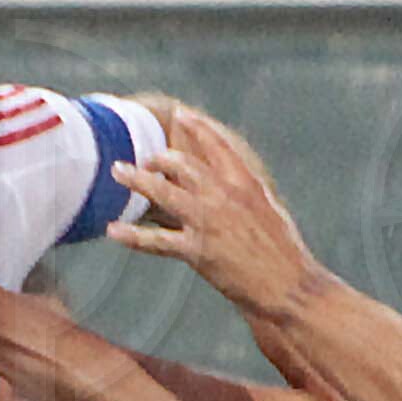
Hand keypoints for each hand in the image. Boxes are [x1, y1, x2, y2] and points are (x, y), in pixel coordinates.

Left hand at [111, 107, 319, 314]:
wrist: (288, 286)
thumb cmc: (284, 254)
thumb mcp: (270, 212)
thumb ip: (248, 193)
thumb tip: (236, 182)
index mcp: (245, 184)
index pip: (217, 146)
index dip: (197, 128)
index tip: (180, 114)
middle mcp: (224, 196)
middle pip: (182, 164)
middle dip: (159, 157)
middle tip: (145, 160)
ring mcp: (209, 222)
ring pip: (163, 192)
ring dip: (136, 179)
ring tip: (117, 170)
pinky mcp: (198, 250)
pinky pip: (157, 240)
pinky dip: (133, 236)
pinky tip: (113, 230)